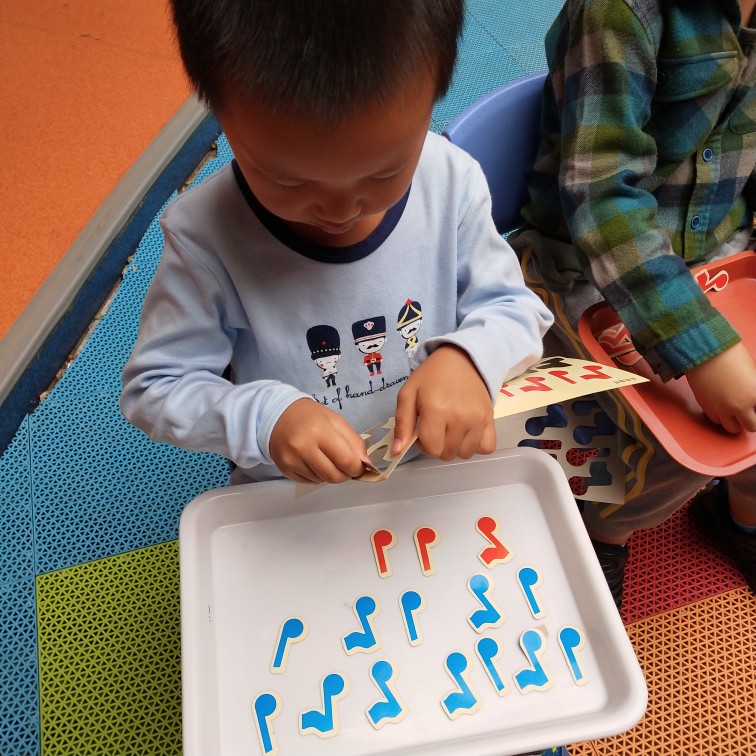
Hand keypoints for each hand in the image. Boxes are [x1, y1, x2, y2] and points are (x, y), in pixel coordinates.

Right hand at [269, 399, 368, 482]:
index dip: (357, 468)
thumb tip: (366, 464)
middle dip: (345, 474)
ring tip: (326, 459)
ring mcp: (292, 460)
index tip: (359, 466)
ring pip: (322, 481)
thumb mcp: (336, 421)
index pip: (346, 461)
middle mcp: (303, 447)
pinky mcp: (284, 470)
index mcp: (319, 430)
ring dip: (330, 474)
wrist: (278, 415)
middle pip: (334, 476)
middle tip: (344, 465)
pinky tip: (313, 462)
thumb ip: (354, 442)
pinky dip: (317, 476)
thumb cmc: (311, 417)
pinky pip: (310, 482)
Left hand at [392, 345, 496, 459]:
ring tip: (451, 429)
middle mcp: (459, 417)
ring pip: (465, 454)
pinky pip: (487, 448)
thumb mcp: (408, 394)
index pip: (431, 449)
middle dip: (438, 445)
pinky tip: (468, 434)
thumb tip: (396, 451)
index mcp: (436, 410)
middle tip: (437, 427)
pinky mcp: (490, 419)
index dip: (423, 444)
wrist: (461, 360)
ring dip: (456, 447)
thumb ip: (402, 424)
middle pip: (447, 454)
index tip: (423, 429)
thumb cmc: (431, 376)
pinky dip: (477, 446)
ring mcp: (478, 419)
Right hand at [686, 342, 755, 432]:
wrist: (705, 351)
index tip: (755, 405)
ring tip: (736, 411)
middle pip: (752, 426)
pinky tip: (723, 406)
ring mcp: (722, 408)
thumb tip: (755, 398)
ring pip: (733, 429)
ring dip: (737, 421)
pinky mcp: (707, 407)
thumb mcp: (754, 371)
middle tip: (750, 410)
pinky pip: (717, 421)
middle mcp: (740, 406)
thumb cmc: (731, 356)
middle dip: (752, 419)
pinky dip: (722, 416)